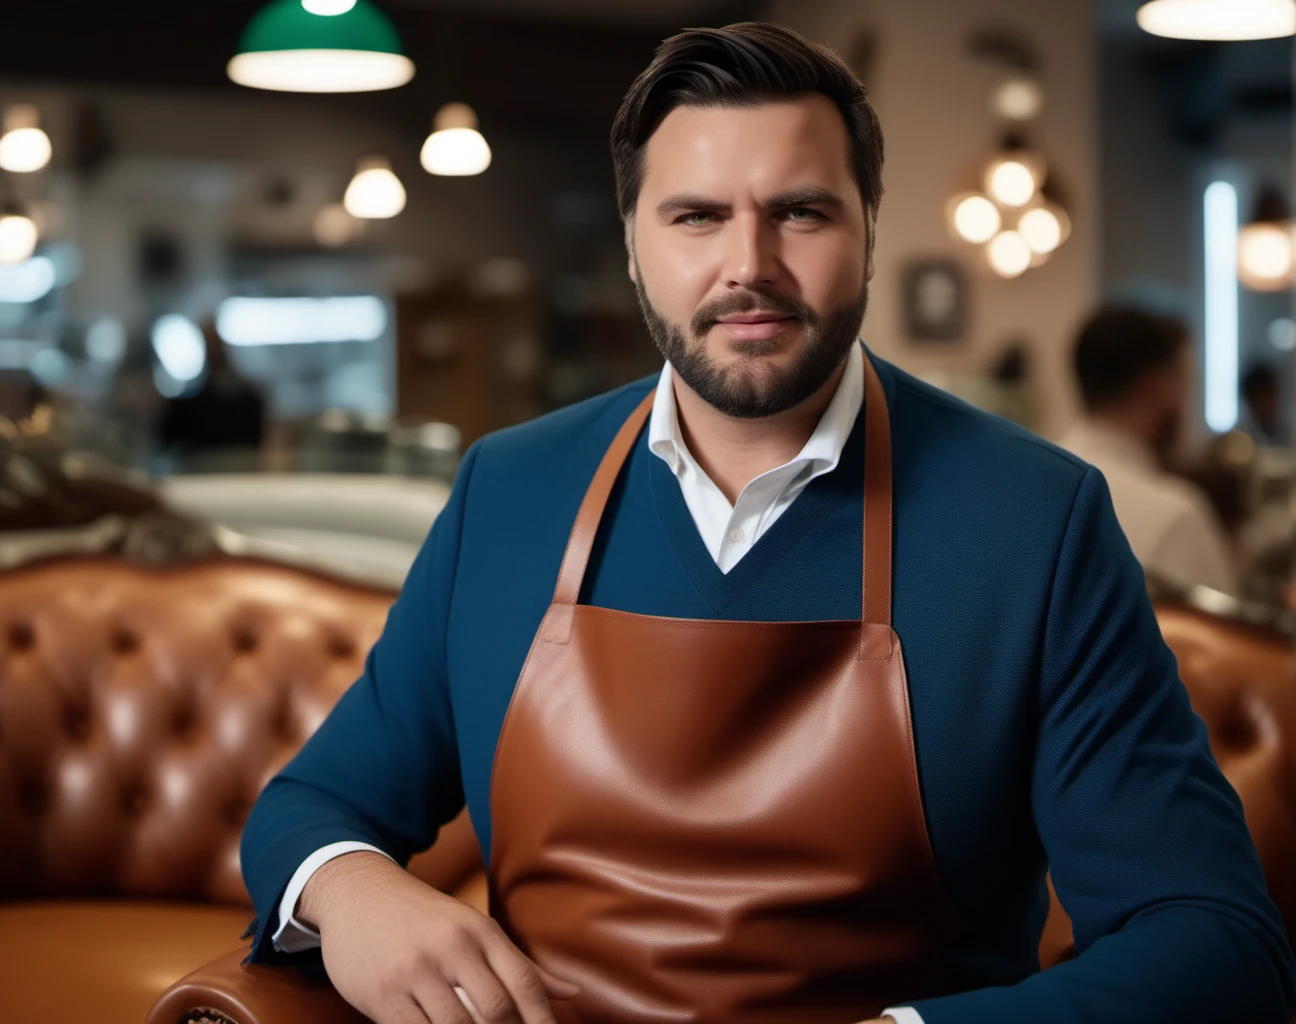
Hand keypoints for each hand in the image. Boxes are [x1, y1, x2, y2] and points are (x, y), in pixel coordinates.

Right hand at [298, 850, 579, 1023]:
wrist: (358, 893)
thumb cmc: (424, 918)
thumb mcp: (474, 928)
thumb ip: (519, 964)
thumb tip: (571, 993)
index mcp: (480, 931)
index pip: (524, 981)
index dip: (542, 1019)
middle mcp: (452, 947)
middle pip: (496, 1009)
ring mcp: (416, 971)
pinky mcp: (382, 993)